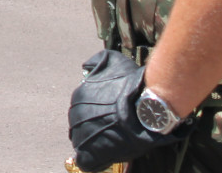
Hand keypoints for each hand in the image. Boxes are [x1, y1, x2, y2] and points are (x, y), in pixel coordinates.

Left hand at [68, 50, 189, 171]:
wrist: (146, 107)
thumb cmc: (133, 85)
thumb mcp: (113, 62)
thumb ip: (98, 62)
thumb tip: (87, 65)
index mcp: (79, 95)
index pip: (83, 108)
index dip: (97, 114)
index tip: (109, 117)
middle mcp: (75, 113)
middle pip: (82, 124)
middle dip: (95, 127)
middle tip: (113, 130)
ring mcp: (80, 133)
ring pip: (83, 140)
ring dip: (96, 142)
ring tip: (113, 142)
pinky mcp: (88, 151)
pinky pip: (85, 160)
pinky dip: (94, 160)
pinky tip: (105, 157)